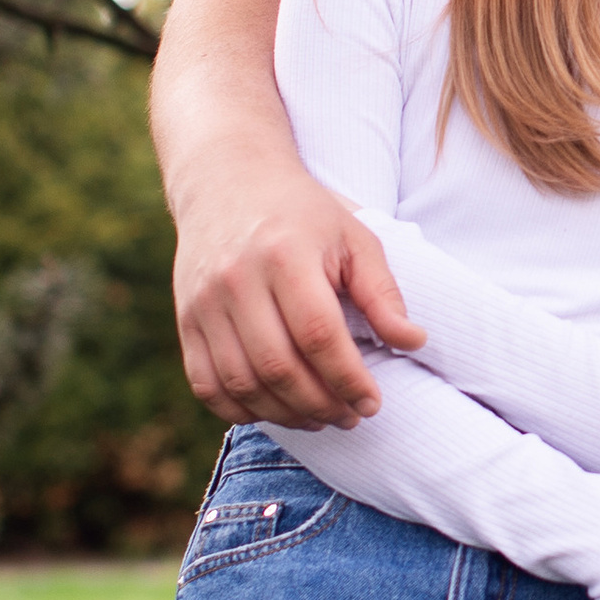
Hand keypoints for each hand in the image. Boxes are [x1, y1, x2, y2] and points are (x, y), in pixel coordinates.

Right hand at [173, 157, 427, 428]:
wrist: (228, 181)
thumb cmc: (304, 215)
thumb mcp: (354, 239)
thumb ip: (382, 293)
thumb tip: (414, 342)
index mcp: (285, 255)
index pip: (318, 335)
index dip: (348, 378)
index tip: (373, 402)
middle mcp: (236, 281)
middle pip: (278, 367)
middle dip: (321, 404)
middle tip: (350, 416)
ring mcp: (203, 303)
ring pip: (241, 383)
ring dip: (285, 414)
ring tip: (320, 417)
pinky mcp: (185, 320)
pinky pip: (205, 384)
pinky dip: (240, 409)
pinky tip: (275, 410)